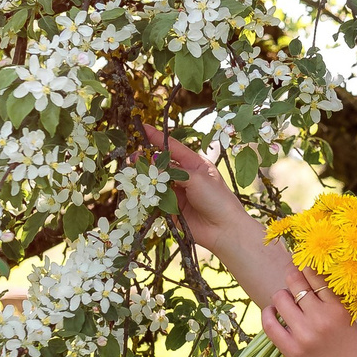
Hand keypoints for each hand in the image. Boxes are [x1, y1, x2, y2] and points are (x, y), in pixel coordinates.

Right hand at [145, 125, 255, 256]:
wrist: (223, 229)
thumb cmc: (217, 199)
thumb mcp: (197, 179)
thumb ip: (175, 171)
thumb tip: (154, 163)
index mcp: (194, 165)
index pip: (173, 147)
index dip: (157, 137)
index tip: (142, 127)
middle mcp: (185, 177)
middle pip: (161, 164)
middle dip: (146, 160)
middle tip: (133, 158)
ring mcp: (177, 193)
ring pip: (155, 182)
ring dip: (144, 178)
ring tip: (134, 174)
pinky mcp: (171, 209)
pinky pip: (155, 200)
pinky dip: (146, 196)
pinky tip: (140, 191)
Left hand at [257, 271, 356, 356]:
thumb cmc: (351, 349)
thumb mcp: (348, 319)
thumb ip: (330, 301)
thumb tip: (307, 275)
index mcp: (337, 308)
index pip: (315, 275)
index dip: (305, 266)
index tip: (301, 263)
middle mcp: (320, 318)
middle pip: (295, 282)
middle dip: (291, 276)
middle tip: (290, 277)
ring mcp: (304, 334)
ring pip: (280, 298)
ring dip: (280, 296)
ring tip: (285, 302)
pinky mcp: (291, 350)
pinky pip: (270, 323)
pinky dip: (268, 313)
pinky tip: (272, 312)